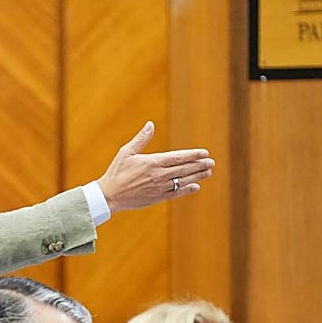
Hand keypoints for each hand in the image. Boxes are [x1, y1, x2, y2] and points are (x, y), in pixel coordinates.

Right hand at [95, 121, 214, 213]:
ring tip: (208, 172)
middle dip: (199, 165)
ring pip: (183, 181)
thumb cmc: (116, 172)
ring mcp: (159, 187)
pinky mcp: (157, 198)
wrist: (110, 195)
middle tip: (211, 162)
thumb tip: (150, 124)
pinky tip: (195, 187)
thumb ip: (141, 139)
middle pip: (184, 169)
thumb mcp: (126, 152)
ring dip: (197, 176)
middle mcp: (159, 175)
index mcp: (152, 162)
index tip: (204, 153)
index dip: (193, 155)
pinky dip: (186, 189)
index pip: (178, 157)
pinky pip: (176, 193)